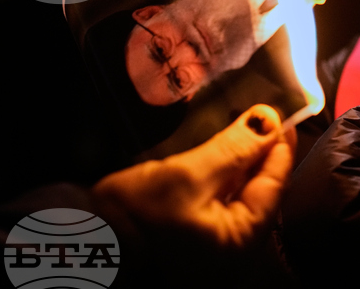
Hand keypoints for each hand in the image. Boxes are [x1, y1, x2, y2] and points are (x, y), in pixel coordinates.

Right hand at [91, 105, 294, 278]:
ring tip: (237, 124)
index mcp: (243, 241)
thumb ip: (233, 149)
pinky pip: (213, 201)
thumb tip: (268, 120)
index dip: (279, 143)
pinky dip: (216, 175)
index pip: (275, 183)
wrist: (78, 248)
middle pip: (257, 188)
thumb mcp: (188, 176)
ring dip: (236, 159)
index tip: (281, 112)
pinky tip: (212, 151)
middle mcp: (233, 248)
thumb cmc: (134, 219)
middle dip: (257, 150)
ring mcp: (210, 246)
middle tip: (258, 113)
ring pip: (235, 193)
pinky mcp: (187, 239)